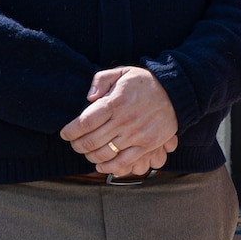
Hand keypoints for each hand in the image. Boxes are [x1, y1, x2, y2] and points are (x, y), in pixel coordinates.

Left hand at [60, 67, 179, 176]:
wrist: (175, 92)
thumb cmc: (144, 82)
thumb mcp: (122, 72)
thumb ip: (101, 80)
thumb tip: (89, 98)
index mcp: (115, 102)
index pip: (84, 122)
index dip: (70, 131)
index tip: (64, 133)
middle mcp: (124, 120)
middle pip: (91, 141)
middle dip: (77, 145)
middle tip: (74, 144)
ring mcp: (135, 135)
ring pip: (104, 153)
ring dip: (89, 156)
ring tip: (86, 152)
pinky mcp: (146, 145)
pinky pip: (123, 162)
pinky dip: (108, 167)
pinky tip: (100, 165)